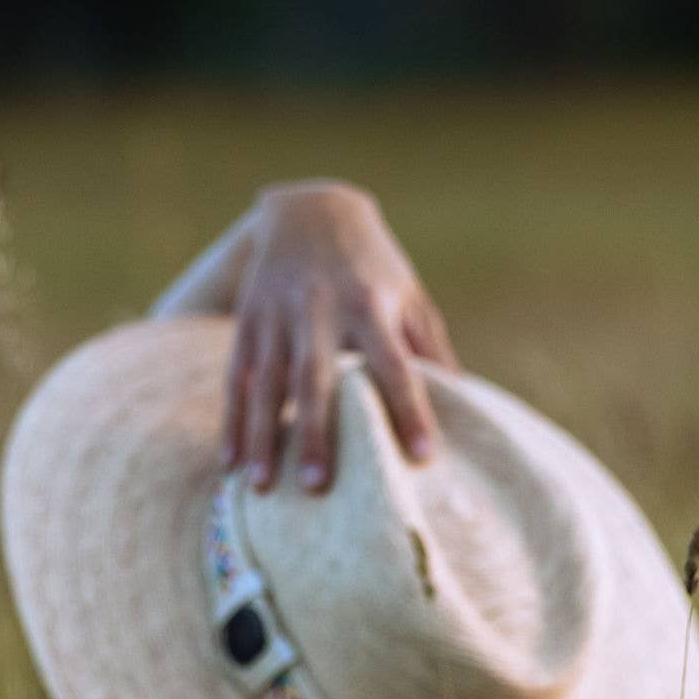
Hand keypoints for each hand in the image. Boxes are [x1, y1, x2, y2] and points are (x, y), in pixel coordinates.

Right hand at [152, 182, 457, 491]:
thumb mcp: (410, 295)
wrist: (309, 210)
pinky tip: (233, 465)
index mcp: (370, 304)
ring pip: (267, 382)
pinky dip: (232, 423)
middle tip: (317, 486)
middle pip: (317, 377)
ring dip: (263, 436)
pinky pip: (235, 379)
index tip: (424, 457)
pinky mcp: (247, 322)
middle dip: (315, 432)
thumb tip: (466, 408)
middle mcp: (320, 308)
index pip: (394, 365)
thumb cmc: (374, 267)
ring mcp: (277, 315)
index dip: (411, 409)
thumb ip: (432, 350)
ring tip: (264, 488)